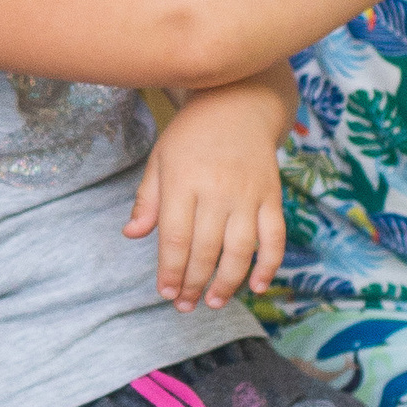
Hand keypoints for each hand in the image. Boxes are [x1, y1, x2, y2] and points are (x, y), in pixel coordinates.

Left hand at [126, 79, 288, 308]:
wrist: (239, 101)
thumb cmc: (191, 134)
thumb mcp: (161, 158)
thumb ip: (148, 199)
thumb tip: (132, 234)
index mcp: (183, 180)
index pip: (175, 237)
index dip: (171, 270)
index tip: (166, 293)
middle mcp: (217, 189)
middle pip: (206, 249)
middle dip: (194, 283)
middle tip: (185, 305)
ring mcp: (249, 194)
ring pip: (241, 250)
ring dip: (228, 283)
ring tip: (213, 302)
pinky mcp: (272, 196)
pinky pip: (275, 237)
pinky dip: (269, 265)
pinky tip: (257, 285)